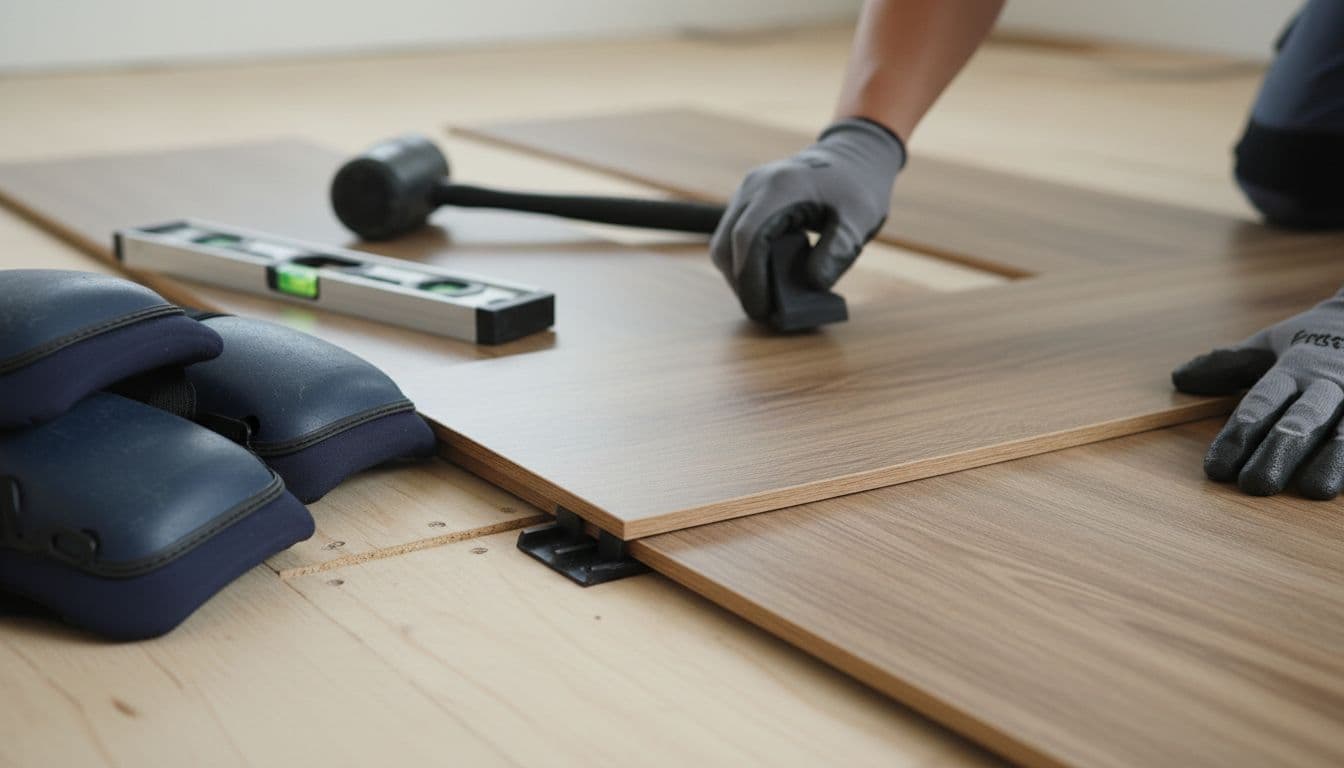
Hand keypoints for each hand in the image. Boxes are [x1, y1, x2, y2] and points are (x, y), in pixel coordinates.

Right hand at [710, 118, 904, 319]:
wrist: (854, 154)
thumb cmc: (859, 185)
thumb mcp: (860, 219)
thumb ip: (838, 251)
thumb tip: (813, 285)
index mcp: (780, 187)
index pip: (747, 237)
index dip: (749, 278)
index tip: (761, 309)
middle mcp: (755, 186)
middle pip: (726, 242)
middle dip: (740, 282)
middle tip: (763, 311)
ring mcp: (748, 191)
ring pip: (725, 241)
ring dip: (739, 273)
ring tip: (765, 298)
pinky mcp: (749, 200)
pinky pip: (734, 235)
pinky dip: (744, 260)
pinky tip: (765, 277)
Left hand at [1173, 289, 1343, 496]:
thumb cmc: (1318, 337)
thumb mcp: (1272, 343)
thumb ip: (1229, 364)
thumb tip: (1179, 377)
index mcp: (1297, 367)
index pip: (1262, 402)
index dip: (1238, 435)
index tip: (1216, 469)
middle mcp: (1331, 382)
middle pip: (1303, 418)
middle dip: (1279, 451)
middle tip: (1255, 485)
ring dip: (1332, 459)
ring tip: (1313, 490)